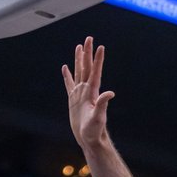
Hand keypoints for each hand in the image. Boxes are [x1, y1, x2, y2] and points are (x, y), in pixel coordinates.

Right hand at [62, 36, 114, 151]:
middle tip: (89, 38)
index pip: (95, 72)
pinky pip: (69, 84)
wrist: (89, 139)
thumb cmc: (95, 130)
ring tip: (79, 47)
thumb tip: (111, 93)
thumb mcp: (99, 117)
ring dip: (79, 59)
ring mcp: (79, 94)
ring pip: (78, 72)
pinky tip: (65, 68)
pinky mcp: (73, 100)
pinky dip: (67, 75)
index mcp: (92, 92)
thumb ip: (103, 104)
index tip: (100, 47)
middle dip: (87, 53)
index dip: (98, 59)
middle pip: (86, 67)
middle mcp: (86, 90)